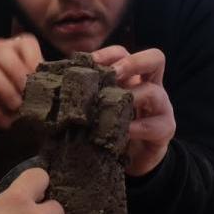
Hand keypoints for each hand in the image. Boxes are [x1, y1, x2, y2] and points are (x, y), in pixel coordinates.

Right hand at [0, 34, 43, 141]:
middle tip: (28, 96)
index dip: (34, 61)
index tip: (41, 81)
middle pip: (2, 51)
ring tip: (16, 108)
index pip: (25, 44)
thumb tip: (65, 86)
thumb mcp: (29, 87)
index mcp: (14, 47)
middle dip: (17, 74)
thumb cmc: (13, 92)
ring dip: (3, 89)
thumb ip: (43, 85)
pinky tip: (2, 121)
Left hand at [91, 46, 175, 176]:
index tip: (87, 63)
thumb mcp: (97, 108)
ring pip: (154, 92)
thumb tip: (47, 80)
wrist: (130, 159)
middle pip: (154, 59)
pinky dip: (137, 128)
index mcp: (131, 77)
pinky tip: (122, 132)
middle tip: (112, 74)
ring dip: (132, 97)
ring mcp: (161, 107)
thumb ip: (83, 95)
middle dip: (132, 63)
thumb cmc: (111, 128)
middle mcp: (150, 86)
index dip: (107, 54)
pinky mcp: (165, 129)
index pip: (123, 53)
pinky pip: (155, 125)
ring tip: (113, 106)